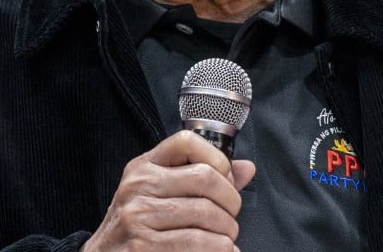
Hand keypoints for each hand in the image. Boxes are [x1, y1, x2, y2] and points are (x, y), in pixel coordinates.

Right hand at [82, 130, 255, 250]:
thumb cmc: (135, 228)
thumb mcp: (158, 194)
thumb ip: (199, 178)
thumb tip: (246, 169)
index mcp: (144, 166)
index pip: (187, 142)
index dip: (217, 159)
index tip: (226, 180)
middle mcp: (139, 186)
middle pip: (205, 178)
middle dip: (230, 201)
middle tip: (231, 217)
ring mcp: (138, 216)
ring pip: (207, 213)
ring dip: (227, 231)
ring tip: (226, 239)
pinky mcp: (144, 246)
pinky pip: (197, 242)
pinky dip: (219, 249)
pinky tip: (219, 251)